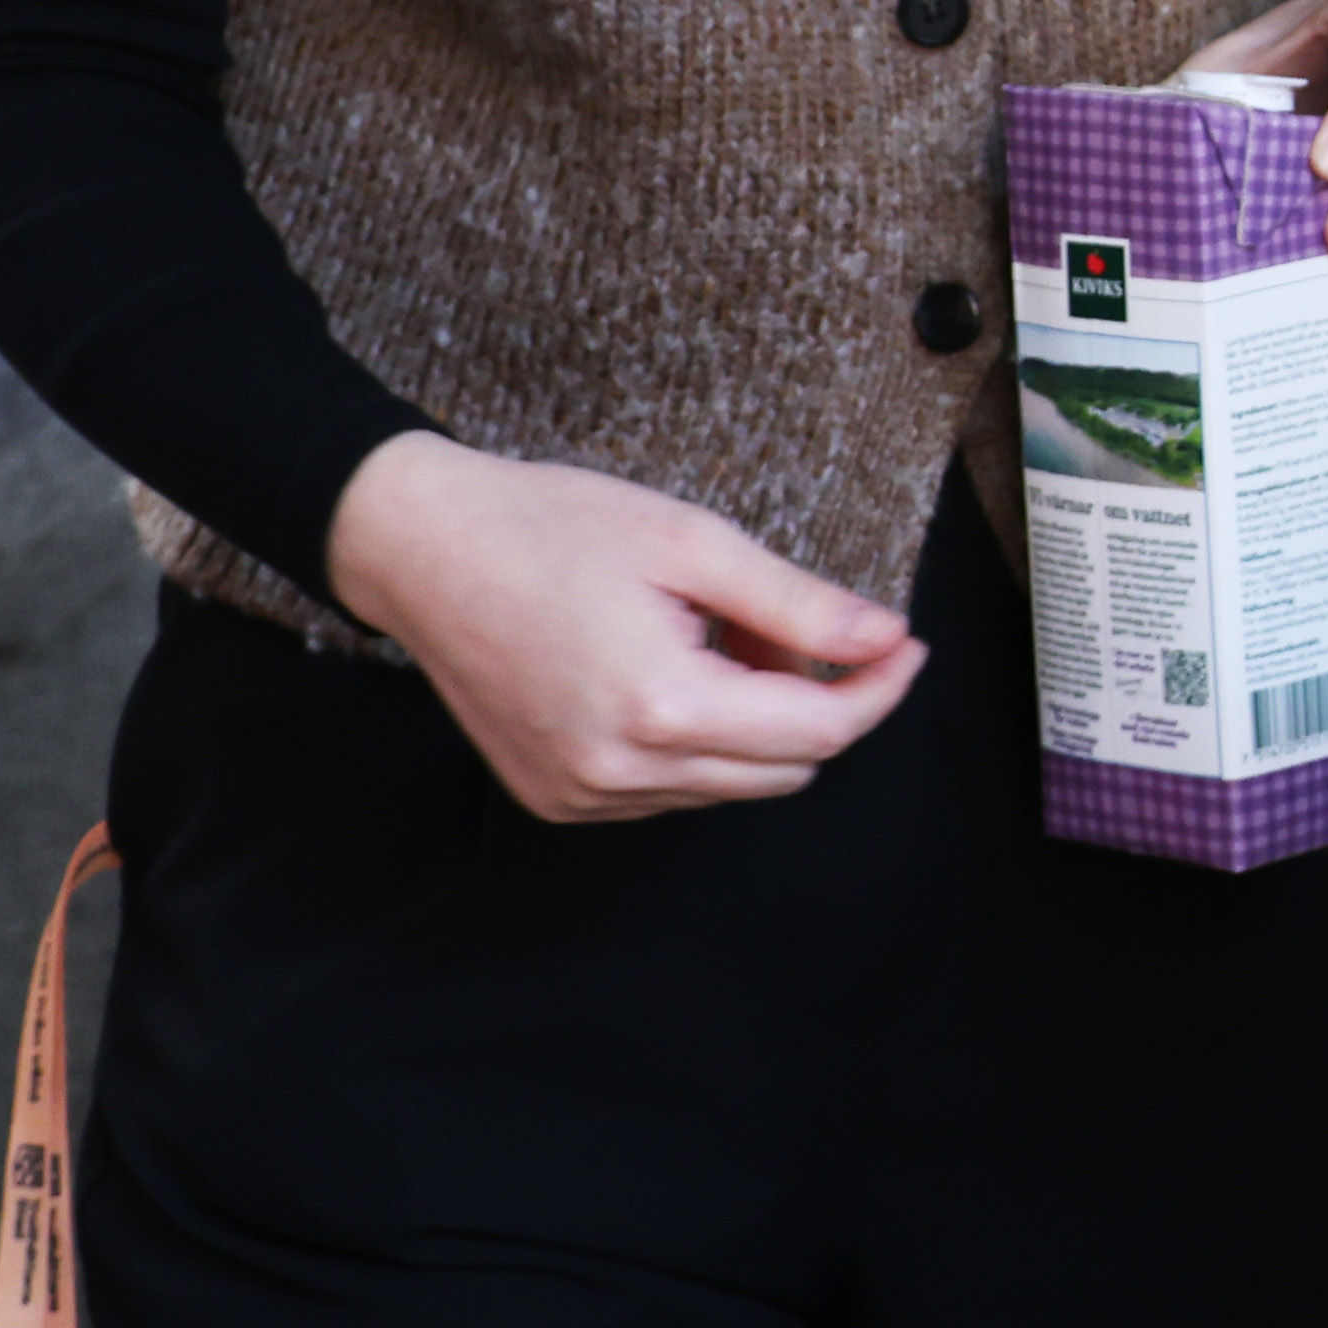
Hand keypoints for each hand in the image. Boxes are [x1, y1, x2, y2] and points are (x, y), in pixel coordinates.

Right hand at [325, 432, 926, 823]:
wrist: (423, 549)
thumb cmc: (550, 528)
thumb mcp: (695, 544)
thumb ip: (801, 604)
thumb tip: (887, 639)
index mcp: (660, 707)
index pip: (818, 733)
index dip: (877, 690)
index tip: (903, 646)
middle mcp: (620, 771)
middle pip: (784, 771)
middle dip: (814, 703)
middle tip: (782, 622)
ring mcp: (583, 795)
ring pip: (731, 786)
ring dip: (753, 722)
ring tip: (708, 635)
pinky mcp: (558, 798)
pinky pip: (671, 790)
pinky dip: (697, 741)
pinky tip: (664, 670)